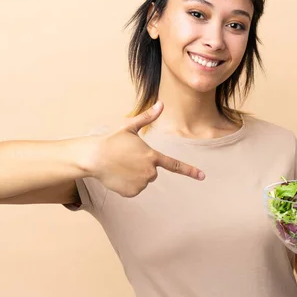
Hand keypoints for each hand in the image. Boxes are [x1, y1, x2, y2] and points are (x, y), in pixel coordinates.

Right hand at [83, 100, 204, 196]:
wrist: (93, 158)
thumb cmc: (112, 141)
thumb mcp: (129, 127)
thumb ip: (147, 117)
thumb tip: (161, 103)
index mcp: (152, 156)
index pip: (175, 165)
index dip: (190, 171)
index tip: (202, 176)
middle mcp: (149, 172)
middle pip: (152, 171)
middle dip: (142, 165)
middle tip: (127, 158)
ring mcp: (141, 184)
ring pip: (143, 180)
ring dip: (135, 174)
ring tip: (120, 165)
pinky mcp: (132, 193)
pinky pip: (134, 189)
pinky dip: (128, 184)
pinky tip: (117, 175)